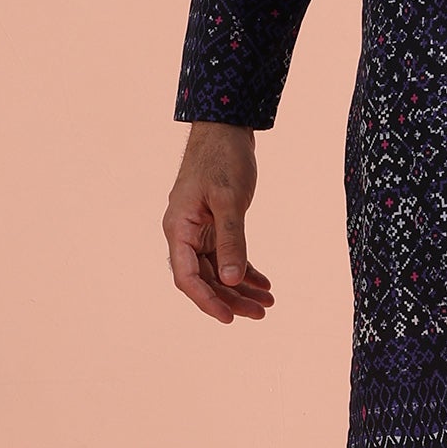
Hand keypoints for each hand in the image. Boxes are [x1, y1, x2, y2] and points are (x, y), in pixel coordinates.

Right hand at [164, 122, 275, 323]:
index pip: (187, 276)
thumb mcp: (229, 200)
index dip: (207, 301)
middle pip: (204, 279)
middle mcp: (184, 234)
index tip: (230, 318)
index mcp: (179, 228)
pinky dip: (244, 271)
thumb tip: (232, 282)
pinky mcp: (214, 225)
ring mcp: (199, 231)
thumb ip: (231, 240)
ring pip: (217, 271)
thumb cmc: (223, 159)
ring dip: (240, 289)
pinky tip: (264, 284)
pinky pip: (227, 256)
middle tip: (261, 314)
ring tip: (267, 303)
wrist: (226, 129)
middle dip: (231, 299)